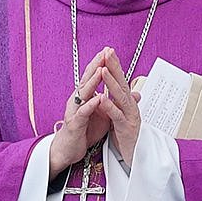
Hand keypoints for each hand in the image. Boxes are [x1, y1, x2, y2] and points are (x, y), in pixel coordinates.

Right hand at [49, 48, 125, 174]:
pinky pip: (82, 112)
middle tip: (104, 52)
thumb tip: (132, 93)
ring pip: (83, 93)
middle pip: (86, 80)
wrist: (69, 149)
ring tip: (101, 70)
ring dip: (92, 82)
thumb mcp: (104, 115)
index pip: (93, 77)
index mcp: (85, 97)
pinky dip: (90, 105)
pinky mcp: (74, 124)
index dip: (101, 64)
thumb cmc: (85, 130)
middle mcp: (77, 101)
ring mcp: (74, 111)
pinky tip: (97, 98)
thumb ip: (115, 102)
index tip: (109, 51)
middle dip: (96, 66)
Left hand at [97, 61, 144, 165]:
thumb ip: (120, 100)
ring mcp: (129, 116)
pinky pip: (116, 116)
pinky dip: (110, 106)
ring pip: (120, 97)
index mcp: (126, 101)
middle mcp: (130, 105)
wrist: (133, 155)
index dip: (114, 65)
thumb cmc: (125, 134)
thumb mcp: (121, 114)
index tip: (107, 51)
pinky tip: (102, 98)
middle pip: (122, 83)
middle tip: (108, 52)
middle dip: (114, 67)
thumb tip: (123, 87)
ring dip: (111, 83)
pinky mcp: (126, 128)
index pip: (120, 80)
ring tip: (103, 71)